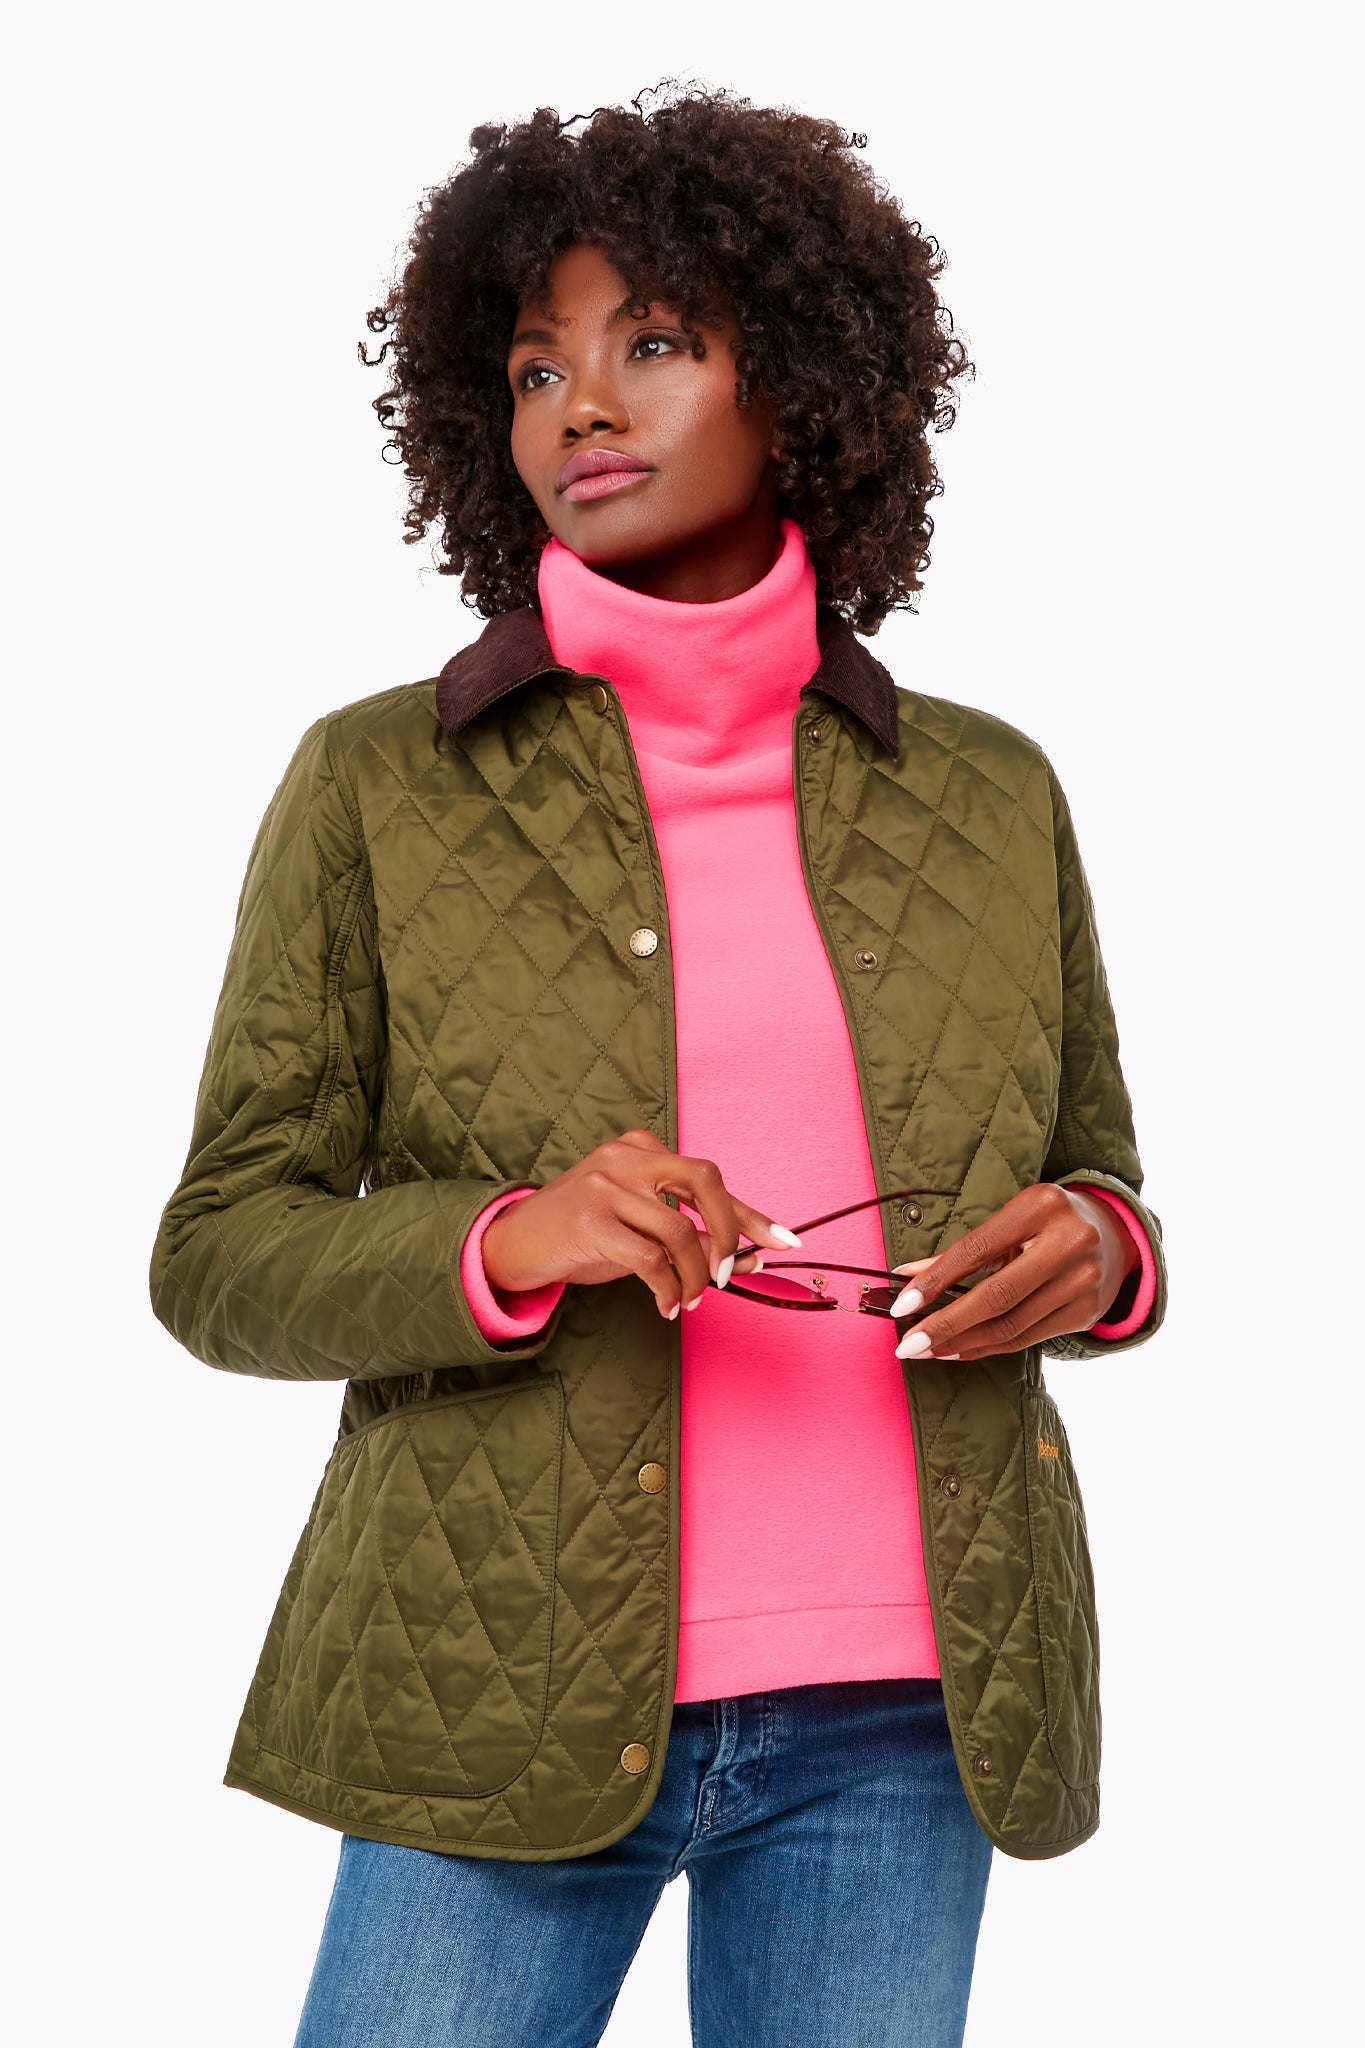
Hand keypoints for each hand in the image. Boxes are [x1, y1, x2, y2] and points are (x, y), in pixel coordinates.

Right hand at [479, 1129, 800, 1320]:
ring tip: (688, 1301)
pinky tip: (665, 1305)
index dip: (750, 1213)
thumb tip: (752, 1257)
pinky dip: (667, 1288)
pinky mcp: (589, 1219)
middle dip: (730, 1231)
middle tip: (729, 1274)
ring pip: (678, 1231)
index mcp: (643, 1149)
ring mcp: (606, 1184)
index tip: (784, 1240)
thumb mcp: (639, 1230)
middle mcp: (626, 1157)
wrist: (511, 1243)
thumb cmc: (582, 1235)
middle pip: (704, 1180)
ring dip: (695, 1277)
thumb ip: (690, 1236)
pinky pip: (649, 1259)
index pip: (709, 1179)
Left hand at [887, 1183, 1139, 1361]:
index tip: (902, 1304)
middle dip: (945, 1325)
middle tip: (908, 1345)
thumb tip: (908, 1276)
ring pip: (1011, 1325)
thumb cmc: (1046, 1222)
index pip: (976, 1250)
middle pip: (996, 1297)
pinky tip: (962, 1350)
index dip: (935, 1280)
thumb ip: (961, 1250)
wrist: (1114, 1233)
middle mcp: (1069, 1242)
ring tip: (930, 1350)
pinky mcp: (1087, 1312)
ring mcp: (1084, 1281)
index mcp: (1041, 1207)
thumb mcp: (1009, 1222)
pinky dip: (989, 1347)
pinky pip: (1028, 1338)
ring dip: (963, 1343)